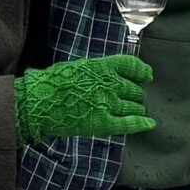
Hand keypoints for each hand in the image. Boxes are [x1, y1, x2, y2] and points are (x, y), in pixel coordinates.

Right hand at [16, 55, 155, 143]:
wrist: (39, 102)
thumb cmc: (53, 83)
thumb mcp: (78, 67)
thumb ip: (97, 72)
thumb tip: (110, 77)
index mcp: (103, 67)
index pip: (132, 66)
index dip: (142, 71)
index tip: (147, 76)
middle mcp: (110, 84)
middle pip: (135, 89)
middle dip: (136, 94)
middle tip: (134, 98)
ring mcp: (109, 104)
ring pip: (135, 106)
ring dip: (137, 108)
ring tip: (136, 110)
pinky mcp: (104, 122)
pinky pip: (129, 123)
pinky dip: (142, 123)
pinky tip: (150, 123)